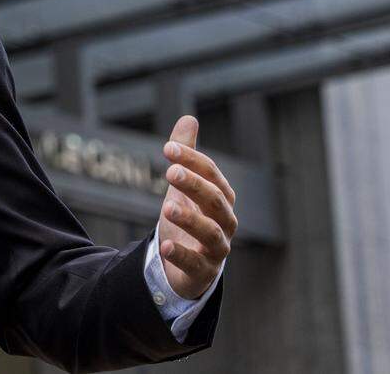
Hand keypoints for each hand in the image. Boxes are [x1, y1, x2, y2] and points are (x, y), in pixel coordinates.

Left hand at [157, 115, 237, 298]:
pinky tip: (165, 246)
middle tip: (170, 171)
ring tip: (167, 207)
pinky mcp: (204, 270)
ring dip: (190, 219)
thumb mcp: (184, 185)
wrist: (189, 262)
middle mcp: (224, 221)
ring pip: (211, 232)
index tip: (167, 148)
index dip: (192, 160)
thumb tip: (189, 118)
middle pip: (215, 200)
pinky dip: (182, 255)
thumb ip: (187, 154)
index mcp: (221, 197)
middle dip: (194, 185)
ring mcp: (217, 247)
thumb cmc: (191, 217)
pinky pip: (197, 264)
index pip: (211, 174)